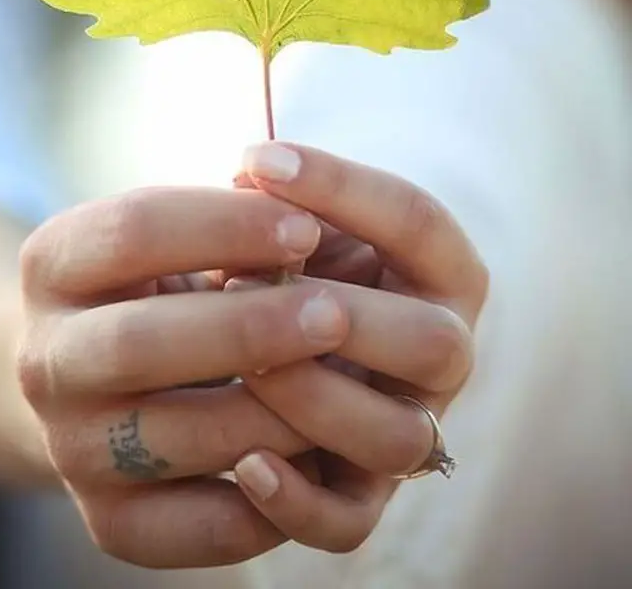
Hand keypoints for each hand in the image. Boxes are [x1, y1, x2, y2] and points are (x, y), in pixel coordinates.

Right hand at [16, 183, 351, 567]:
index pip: (133, 230)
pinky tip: (318, 455)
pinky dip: (266, 499)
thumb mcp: (185, 238)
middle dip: (247, 329)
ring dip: (271, 415)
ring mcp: (70, 446)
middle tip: (335, 315)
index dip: (224, 225)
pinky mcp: (109, 522)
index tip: (308, 226)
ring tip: (342, 386)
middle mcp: (44, 358)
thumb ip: (249, 228)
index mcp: (54, 264)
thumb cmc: (169, 283)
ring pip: (169, 439)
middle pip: (136, 343)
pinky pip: (193, 526)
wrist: (99, 379)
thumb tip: (343, 241)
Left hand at [225, 142, 488, 553]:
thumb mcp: (287, 225)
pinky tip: (244, 463)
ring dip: (314, 398)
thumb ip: (281, 208)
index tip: (254, 159)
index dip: (339, 186)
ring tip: (241, 365)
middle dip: (342, 313)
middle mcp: (441, 353)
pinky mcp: (357, 496)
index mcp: (439, 270)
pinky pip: (348, 523)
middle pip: (434, 343)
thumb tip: (250, 179)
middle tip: (250, 282)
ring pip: (396, 438)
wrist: (255, 347)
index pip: (417, 220)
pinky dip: (297, 500)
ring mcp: (407, 428)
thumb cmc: (280, 265)